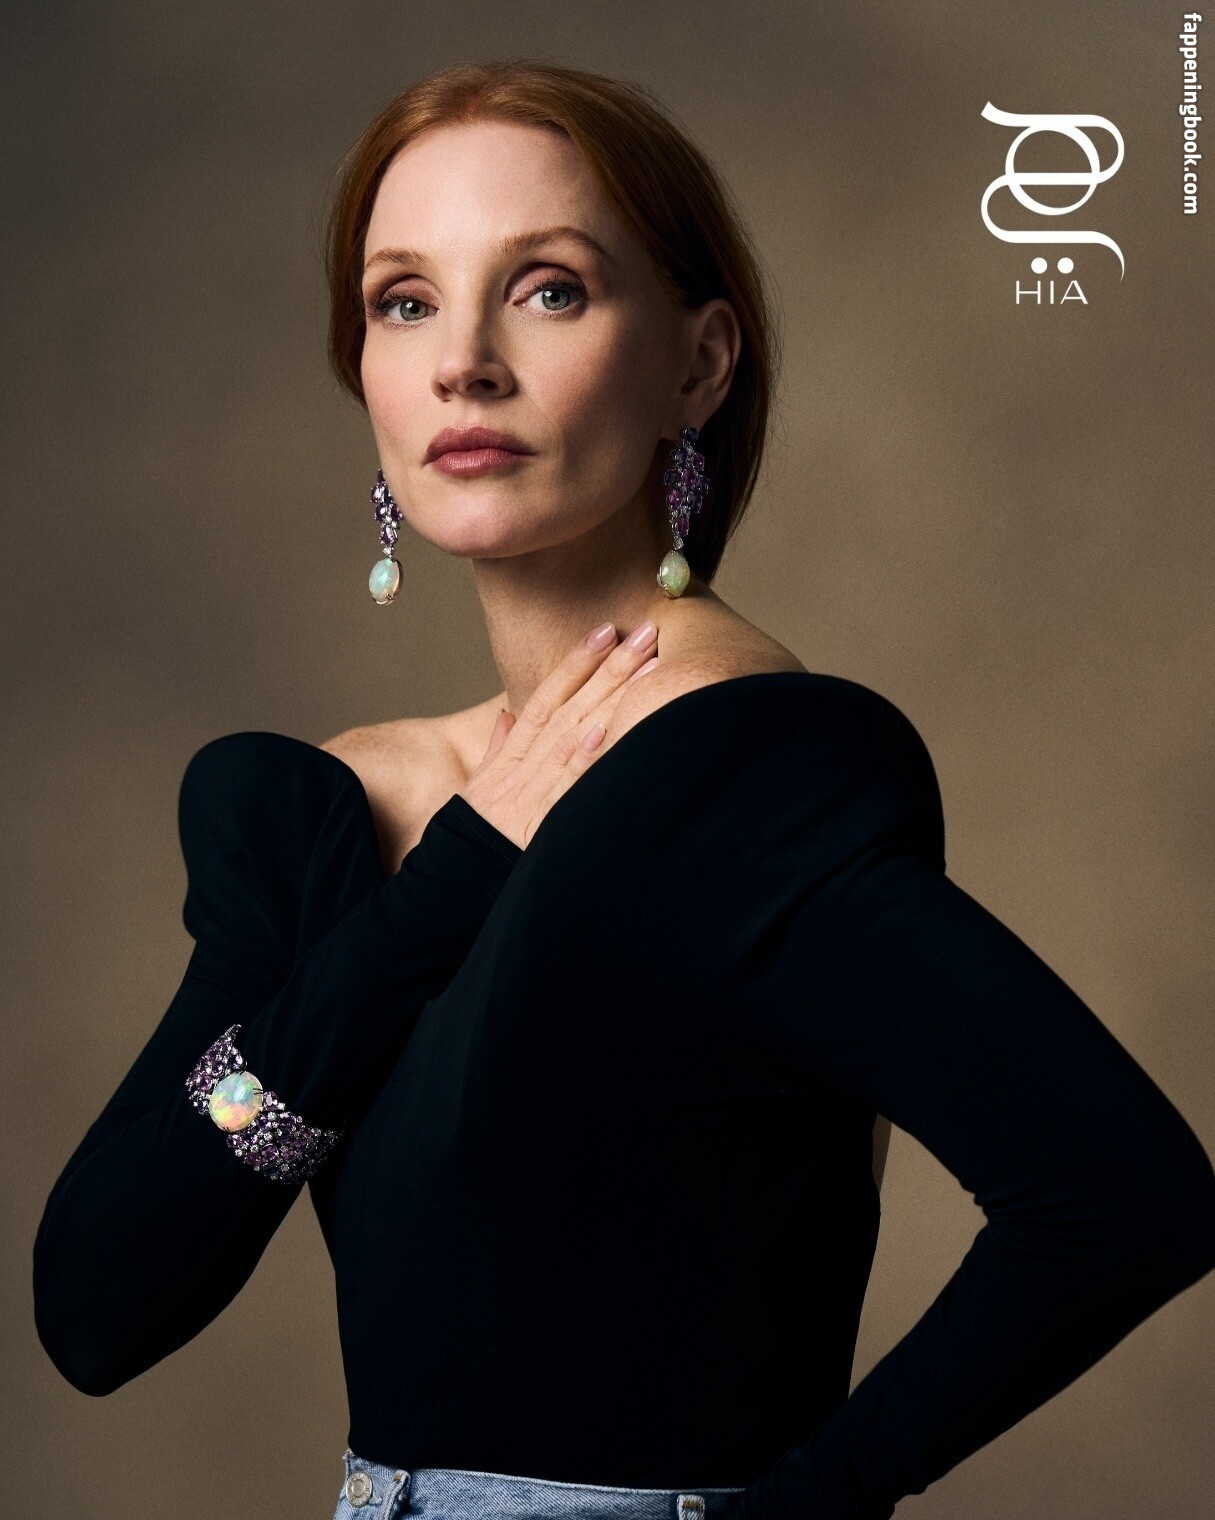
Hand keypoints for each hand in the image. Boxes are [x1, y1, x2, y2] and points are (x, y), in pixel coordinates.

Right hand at [460, 621, 659, 848]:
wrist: (452, 882)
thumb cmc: (474, 837)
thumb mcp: (481, 790)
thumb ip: (498, 750)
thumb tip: (507, 715)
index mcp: (511, 758)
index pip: (547, 700)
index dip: (575, 663)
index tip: (605, 630)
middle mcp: (522, 768)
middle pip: (570, 708)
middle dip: (610, 667)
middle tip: (646, 632)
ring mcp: (530, 794)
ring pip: (574, 737)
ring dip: (611, 699)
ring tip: (649, 667)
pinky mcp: (537, 826)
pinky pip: (563, 790)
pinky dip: (582, 760)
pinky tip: (604, 731)